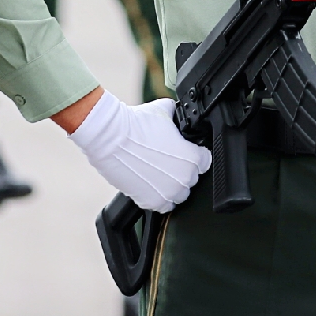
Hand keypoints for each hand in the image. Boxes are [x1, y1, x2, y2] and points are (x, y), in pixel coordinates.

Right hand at [67, 93, 210, 212]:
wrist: (112, 137)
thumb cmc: (137, 123)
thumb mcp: (166, 110)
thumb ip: (178, 117)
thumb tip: (179, 116)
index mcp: (193, 158)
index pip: (204, 160)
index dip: (195, 154)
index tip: (185, 151)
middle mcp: (184, 178)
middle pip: (192, 178)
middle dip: (182, 169)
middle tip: (167, 160)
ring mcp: (168, 192)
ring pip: (179, 194)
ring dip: (173, 185)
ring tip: (160, 173)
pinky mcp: (151, 202)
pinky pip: (164, 205)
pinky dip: (159, 197)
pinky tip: (151, 184)